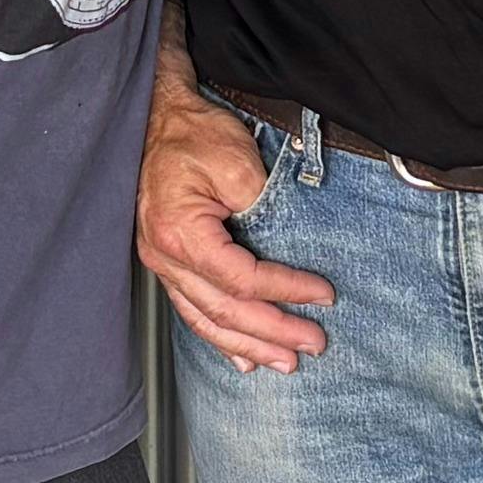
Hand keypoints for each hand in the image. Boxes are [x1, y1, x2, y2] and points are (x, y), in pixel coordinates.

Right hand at [141, 70, 331, 369]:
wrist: (159, 120)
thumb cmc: (192, 134)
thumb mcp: (235, 161)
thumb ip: (261, 206)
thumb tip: (287, 244)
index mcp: (181, 232)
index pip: (241, 279)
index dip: (285, 290)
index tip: (322, 295)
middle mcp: (165, 256)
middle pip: (224, 311)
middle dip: (273, 333)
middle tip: (313, 343)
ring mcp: (162, 263)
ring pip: (206, 321)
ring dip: (248, 347)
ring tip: (284, 362)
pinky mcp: (168, 263)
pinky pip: (193, 311)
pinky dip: (219, 339)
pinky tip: (240, 358)